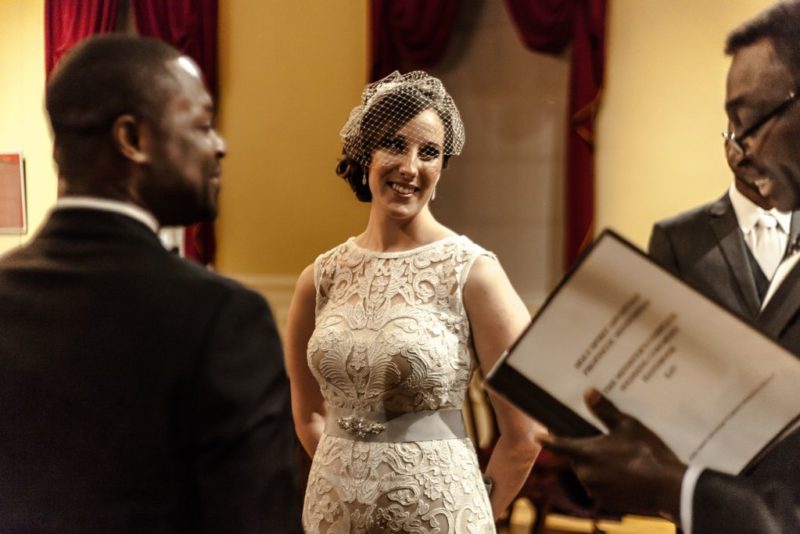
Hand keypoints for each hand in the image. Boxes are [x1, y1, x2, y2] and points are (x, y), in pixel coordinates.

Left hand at [537, 388, 686, 520]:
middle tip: (604, 442)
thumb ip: (604, 411)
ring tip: (620, 459)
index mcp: (586, 453)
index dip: (547, 440)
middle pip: (578, 459)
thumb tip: (588, 392)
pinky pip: (602, 488)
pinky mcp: (608, 503)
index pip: (559, 445)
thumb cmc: (647, 454)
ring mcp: (596, 490)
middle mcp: (586, 474)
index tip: (537, 437)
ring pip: (590, 474)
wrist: (669, 489)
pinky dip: (609, 481)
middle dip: (587, 451)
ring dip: (598, 467)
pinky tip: (626, 474)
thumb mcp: (627, 426)